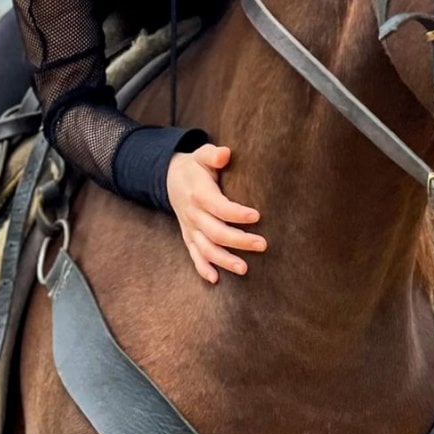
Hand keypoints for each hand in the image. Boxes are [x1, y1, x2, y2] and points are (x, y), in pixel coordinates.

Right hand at [167, 144, 265, 283]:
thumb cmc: (195, 167)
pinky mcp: (189, 236)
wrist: (170, 178)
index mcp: (199, 194)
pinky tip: (215, 280)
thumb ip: (213, 154)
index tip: (257, 216)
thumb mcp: (201, 155)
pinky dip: (202, 268)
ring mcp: (190, 228)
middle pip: (216, 232)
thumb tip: (225, 153)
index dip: (237, 213)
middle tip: (263, 244)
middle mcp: (193, 214)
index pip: (219, 207)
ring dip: (224, 260)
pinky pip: (194, 255)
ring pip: (206, 248)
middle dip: (239, 241)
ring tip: (245, 269)